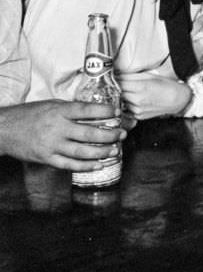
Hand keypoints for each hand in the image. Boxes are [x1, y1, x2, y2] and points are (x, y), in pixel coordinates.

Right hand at [0, 100, 124, 170]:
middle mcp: (57, 127)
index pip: (87, 110)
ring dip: (102, 152)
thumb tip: (98, 112)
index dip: (105, 112)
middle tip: (122, 134)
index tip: (118, 113)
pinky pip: (70, 164)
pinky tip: (98, 165)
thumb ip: (72, 109)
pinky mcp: (46, 158)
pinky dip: (86, 166)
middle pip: (89, 133)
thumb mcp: (51, 105)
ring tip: (115, 150)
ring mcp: (52, 144)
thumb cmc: (30, 115)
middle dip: (110, 135)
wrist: (4, 129)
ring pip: (82, 151)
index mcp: (59, 111)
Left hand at [117, 72, 193, 118]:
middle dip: (119, 88)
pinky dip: (128, 105)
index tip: (116, 78)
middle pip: (118, 93)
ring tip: (132, 93)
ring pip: (121, 101)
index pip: (119, 83)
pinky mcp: (138, 116)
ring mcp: (137, 109)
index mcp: (141, 87)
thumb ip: (132, 76)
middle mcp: (137, 100)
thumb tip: (117, 74)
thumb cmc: (166, 86)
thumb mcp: (150, 76)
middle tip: (124, 85)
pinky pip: (126, 109)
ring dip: (123, 97)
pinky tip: (136, 101)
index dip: (117, 80)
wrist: (178, 100)